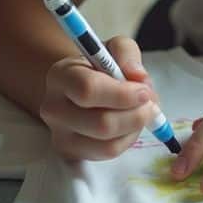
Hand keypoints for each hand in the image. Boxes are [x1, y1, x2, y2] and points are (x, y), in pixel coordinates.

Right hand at [39, 36, 159, 160]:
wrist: (79, 89)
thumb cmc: (99, 67)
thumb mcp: (114, 49)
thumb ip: (127, 54)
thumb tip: (138, 77)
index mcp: (60, 76)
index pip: (88, 89)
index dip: (122, 94)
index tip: (144, 90)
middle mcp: (53, 107)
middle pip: (101, 124)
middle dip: (135, 115)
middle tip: (149, 104)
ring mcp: (60, 135)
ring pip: (107, 144)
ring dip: (135, 128)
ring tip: (142, 113)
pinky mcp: (71, 153)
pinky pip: (108, 153)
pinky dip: (128, 140)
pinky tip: (130, 125)